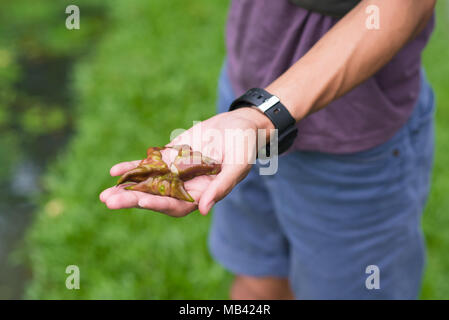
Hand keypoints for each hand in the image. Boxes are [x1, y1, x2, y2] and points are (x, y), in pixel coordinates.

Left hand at [100, 108, 272, 216]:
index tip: (142, 201)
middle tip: (109, 201)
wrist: (239, 125)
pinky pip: (149, 165)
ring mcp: (176, 172)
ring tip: (105, 195)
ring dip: (127, 189)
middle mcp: (186, 186)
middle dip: (133, 200)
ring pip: (149, 183)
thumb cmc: (244, 146)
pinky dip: (133, 168)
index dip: (160, 204)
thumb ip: (221, 187)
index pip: (178, 205)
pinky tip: (115, 171)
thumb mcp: (237, 165)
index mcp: (203, 193)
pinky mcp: (171, 157)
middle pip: (157, 197)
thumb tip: (203, 211)